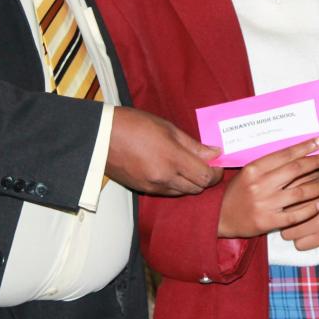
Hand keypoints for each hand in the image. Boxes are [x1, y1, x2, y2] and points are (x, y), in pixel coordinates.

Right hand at [106, 106, 221, 194]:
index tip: (217, 163)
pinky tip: (172, 171)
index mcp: (172, 159)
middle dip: (205, 178)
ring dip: (190, 182)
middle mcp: (163, 178)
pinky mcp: (143, 190)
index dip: (216, 172)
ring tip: (188, 166)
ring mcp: (152, 186)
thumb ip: (193, 145)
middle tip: (206, 164)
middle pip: (197, 188)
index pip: (205, 176)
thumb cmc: (134, 125)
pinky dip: (175, 185)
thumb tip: (215, 152)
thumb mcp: (168, 129)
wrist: (101, 136)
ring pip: (182, 193)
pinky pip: (167, 192)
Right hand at [217, 137, 318, 237]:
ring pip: (300, 192)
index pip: (285, 154)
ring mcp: (265, 204)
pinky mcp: (268, 221)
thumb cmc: (236, 192)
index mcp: (254, 169)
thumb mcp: (247, 173)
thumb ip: (267, 165)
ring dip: (318, 187)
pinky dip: (309, 210)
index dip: (305, 146)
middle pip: (295, 170)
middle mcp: (261, 184)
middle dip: (315, 162)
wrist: (220, 216)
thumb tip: (294, 153)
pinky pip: (295, 215)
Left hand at [280, 171, 318, 249]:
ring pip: (287, 234)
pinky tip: (306, 234)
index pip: (280, 197)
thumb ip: (299, 177)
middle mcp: (308, 205)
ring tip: (298, 225)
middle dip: (282, 216)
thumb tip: (280, 182)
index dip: (278, 200)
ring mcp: (316, 223)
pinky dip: (301, 241)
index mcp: (305, 188)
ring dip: (290, 230)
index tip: (281, 202)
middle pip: (280, 217)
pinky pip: (300, 245)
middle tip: (288, 215)